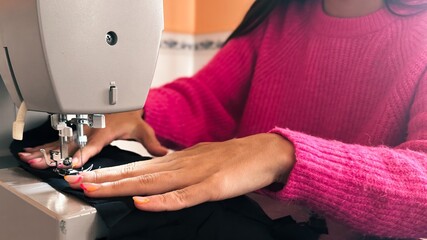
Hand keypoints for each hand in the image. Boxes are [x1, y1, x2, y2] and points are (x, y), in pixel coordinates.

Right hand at [18, 109, 167, 168]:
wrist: (121, 100)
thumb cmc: (129, 116)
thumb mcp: (142, 128)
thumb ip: (151, 142)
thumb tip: (164, 153)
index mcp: (105, 129)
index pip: (93, 143)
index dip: (83, 153)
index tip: (74, 162)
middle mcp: (89, 129)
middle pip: (71, 143)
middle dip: (56, 154)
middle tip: (42, 163)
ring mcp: (80, 128)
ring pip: (60, 140)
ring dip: (44, 150)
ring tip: (30, 158)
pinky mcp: (74, 129)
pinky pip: (57, 138)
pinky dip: (43, 145)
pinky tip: (31, 151)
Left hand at [64, 133, 295, 210]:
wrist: (264, 153)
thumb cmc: (233, 159)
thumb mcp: (199, 161)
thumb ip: (177, 169)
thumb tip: (156, 176)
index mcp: (177, 161)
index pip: (137, 167)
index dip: (110, 173)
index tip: (86, 177)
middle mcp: (180, 165)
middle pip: (137, 173)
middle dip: (104, 179)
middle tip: (75, 181)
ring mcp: (195, 175)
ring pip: (152, 183)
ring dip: (122, 186)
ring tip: (95, 189)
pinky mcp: (212, 187)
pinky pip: (184, 196)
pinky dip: (161, 200)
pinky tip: (143, 203)